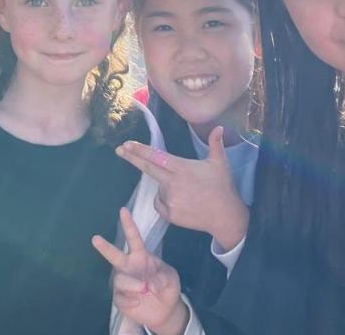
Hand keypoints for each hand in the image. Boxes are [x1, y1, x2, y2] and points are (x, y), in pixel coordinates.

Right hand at [93, 207, 188, 334]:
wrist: (165, 311)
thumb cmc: (167, 288)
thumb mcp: (171, 279)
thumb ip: (162, 278)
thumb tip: (148, 285)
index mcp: (141, 256)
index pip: (134, 238)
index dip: (128, 224)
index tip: (123, 210)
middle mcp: (129, 267)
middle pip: (115, 255)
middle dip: (105, 247)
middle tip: (95, 238)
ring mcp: (123, 283)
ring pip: (120, 280)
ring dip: (132, 284)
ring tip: (144, 290)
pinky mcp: (120, 299)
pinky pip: (120, 298)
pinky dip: (130, 301)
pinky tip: (138, 303)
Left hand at [118, 127, 249, 251]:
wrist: (225, 216)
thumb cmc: (222, 187)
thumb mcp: (220, 163)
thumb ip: (216, 144)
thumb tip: (219, 127)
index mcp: (183, 168)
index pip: (156, 157)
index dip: (140, 150)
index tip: (127, 144)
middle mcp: (173, 183)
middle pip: (148, 168)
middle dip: (131, 157)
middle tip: (119, 150)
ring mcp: (170, 200)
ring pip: (158, 189)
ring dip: (165, 186)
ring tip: (187, 192)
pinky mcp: (170, 215)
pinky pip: (160, 204)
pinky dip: (165, 202)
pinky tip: (182, 203)